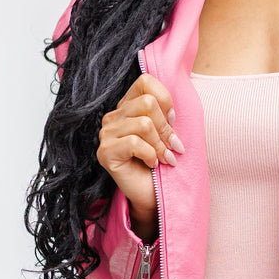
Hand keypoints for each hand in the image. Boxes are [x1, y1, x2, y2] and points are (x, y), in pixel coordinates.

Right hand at [96, 74, 184, 238]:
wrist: (152, 196)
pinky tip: (151, 165)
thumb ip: (166, 115)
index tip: (172, 122)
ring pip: (144, 124)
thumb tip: (171, 111)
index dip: (165, 100)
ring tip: (164, 158)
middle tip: (172, 147)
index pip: (145, 82)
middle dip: (166, 128)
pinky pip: (134, 143)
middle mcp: (113, 117)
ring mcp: (106, 134)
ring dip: (160, 145)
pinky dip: (150, 155)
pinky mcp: (105, 152)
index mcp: (127, 107)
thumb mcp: (166, 134)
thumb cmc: (160, 164)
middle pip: (148, 103)